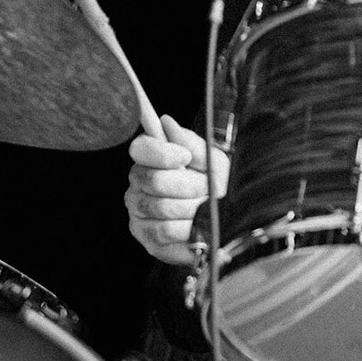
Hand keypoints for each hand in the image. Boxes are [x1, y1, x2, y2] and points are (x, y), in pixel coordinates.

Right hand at [125, 114, 229, 264]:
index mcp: (151, 159)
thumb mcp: (212, 161)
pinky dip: (187, 229)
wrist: (222, 222)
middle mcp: (138, 184)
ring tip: (205, 208)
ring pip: (161, 207)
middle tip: (207, 188)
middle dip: (189, 185)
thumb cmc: (214, 187)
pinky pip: (165, 232)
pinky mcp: (147, 237)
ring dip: (192, 208)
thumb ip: (191, 144)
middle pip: (155, 180)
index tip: (185, 158)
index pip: (140, 148)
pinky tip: (198, 226)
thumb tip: (167, 123)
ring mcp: (139, 212)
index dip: (163, 153)